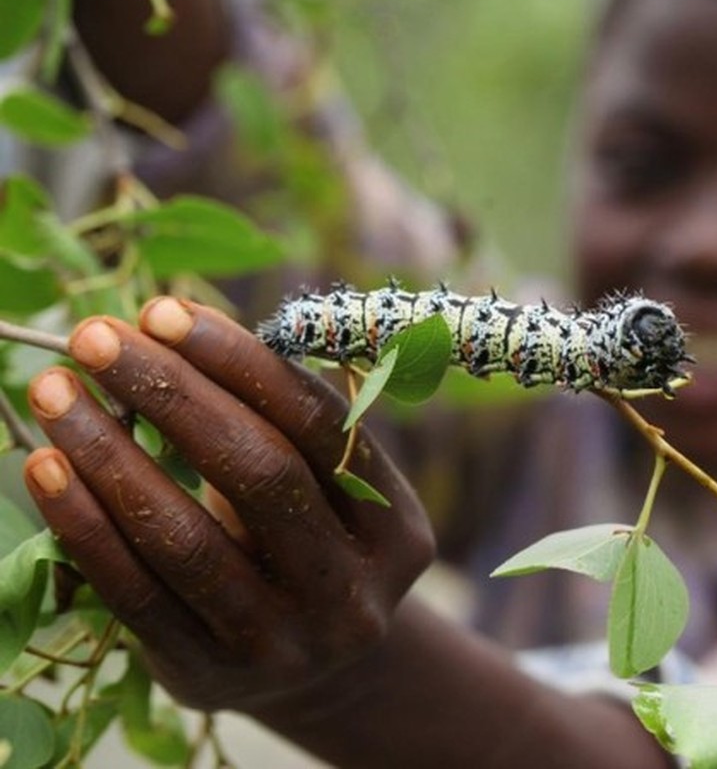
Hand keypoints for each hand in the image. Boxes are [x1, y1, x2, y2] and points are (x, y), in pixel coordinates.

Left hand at [22, 298, 433, 712]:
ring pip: (188, 540)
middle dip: (173, 394)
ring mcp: (284, 643)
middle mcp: (352, 591)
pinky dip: (85, 526)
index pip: (321, 427)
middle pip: (261, 476)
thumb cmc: (308, 543)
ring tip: (56, 392)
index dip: (242, 363)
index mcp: (396, 528)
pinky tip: (48, 467)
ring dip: (111, 454)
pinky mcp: (211, 677)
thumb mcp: (325, 488)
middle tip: (98, 337)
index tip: (165, 312)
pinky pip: (136, 595)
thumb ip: (276, 416)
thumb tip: (172, 326)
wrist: (313, 671)